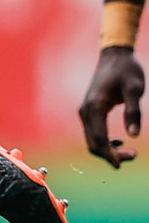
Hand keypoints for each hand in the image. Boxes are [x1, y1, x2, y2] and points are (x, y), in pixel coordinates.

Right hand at [79, 46, 144, 167]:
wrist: (114, 57)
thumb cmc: (126, 71)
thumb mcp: (135, 89)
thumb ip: (134, 112)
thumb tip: (134, 136)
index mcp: (94, 106)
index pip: (98, 138)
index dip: (108, 154)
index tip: (120, 165)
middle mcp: (86, 111)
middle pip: (93, 142)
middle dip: (110, 155)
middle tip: (134, 156)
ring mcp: (86, 111)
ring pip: (92, 139)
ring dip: (108, 150)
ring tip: (130, 152)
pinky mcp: (89, 111)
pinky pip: (93, 132)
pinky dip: (104, 142)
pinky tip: (119, 141)